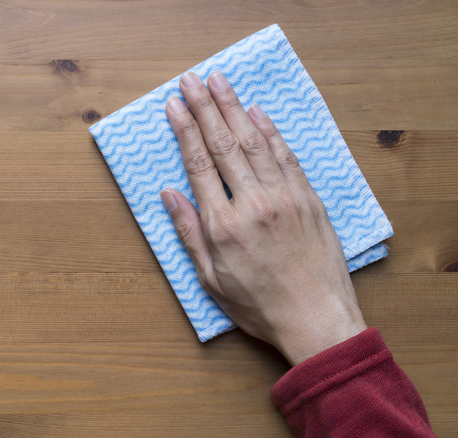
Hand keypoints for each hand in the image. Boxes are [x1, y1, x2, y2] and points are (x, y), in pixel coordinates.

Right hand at [160, 71, 366, 364]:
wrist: (315, 319)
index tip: (175, 105)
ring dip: (235, 108)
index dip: (185, 129)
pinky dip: (270, 131)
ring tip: (220, 81)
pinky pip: (286, 156)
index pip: (199, 163)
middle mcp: (253, 202)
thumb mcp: (210, 278)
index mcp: (223, 224)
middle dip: (205, 107)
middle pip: (224, 143)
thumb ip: (189, 232)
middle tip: (192, 79)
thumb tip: (168, 194)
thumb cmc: (258, 304)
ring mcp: (285, 197)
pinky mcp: (308, 199)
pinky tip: (256, 111)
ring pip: (255, 141)